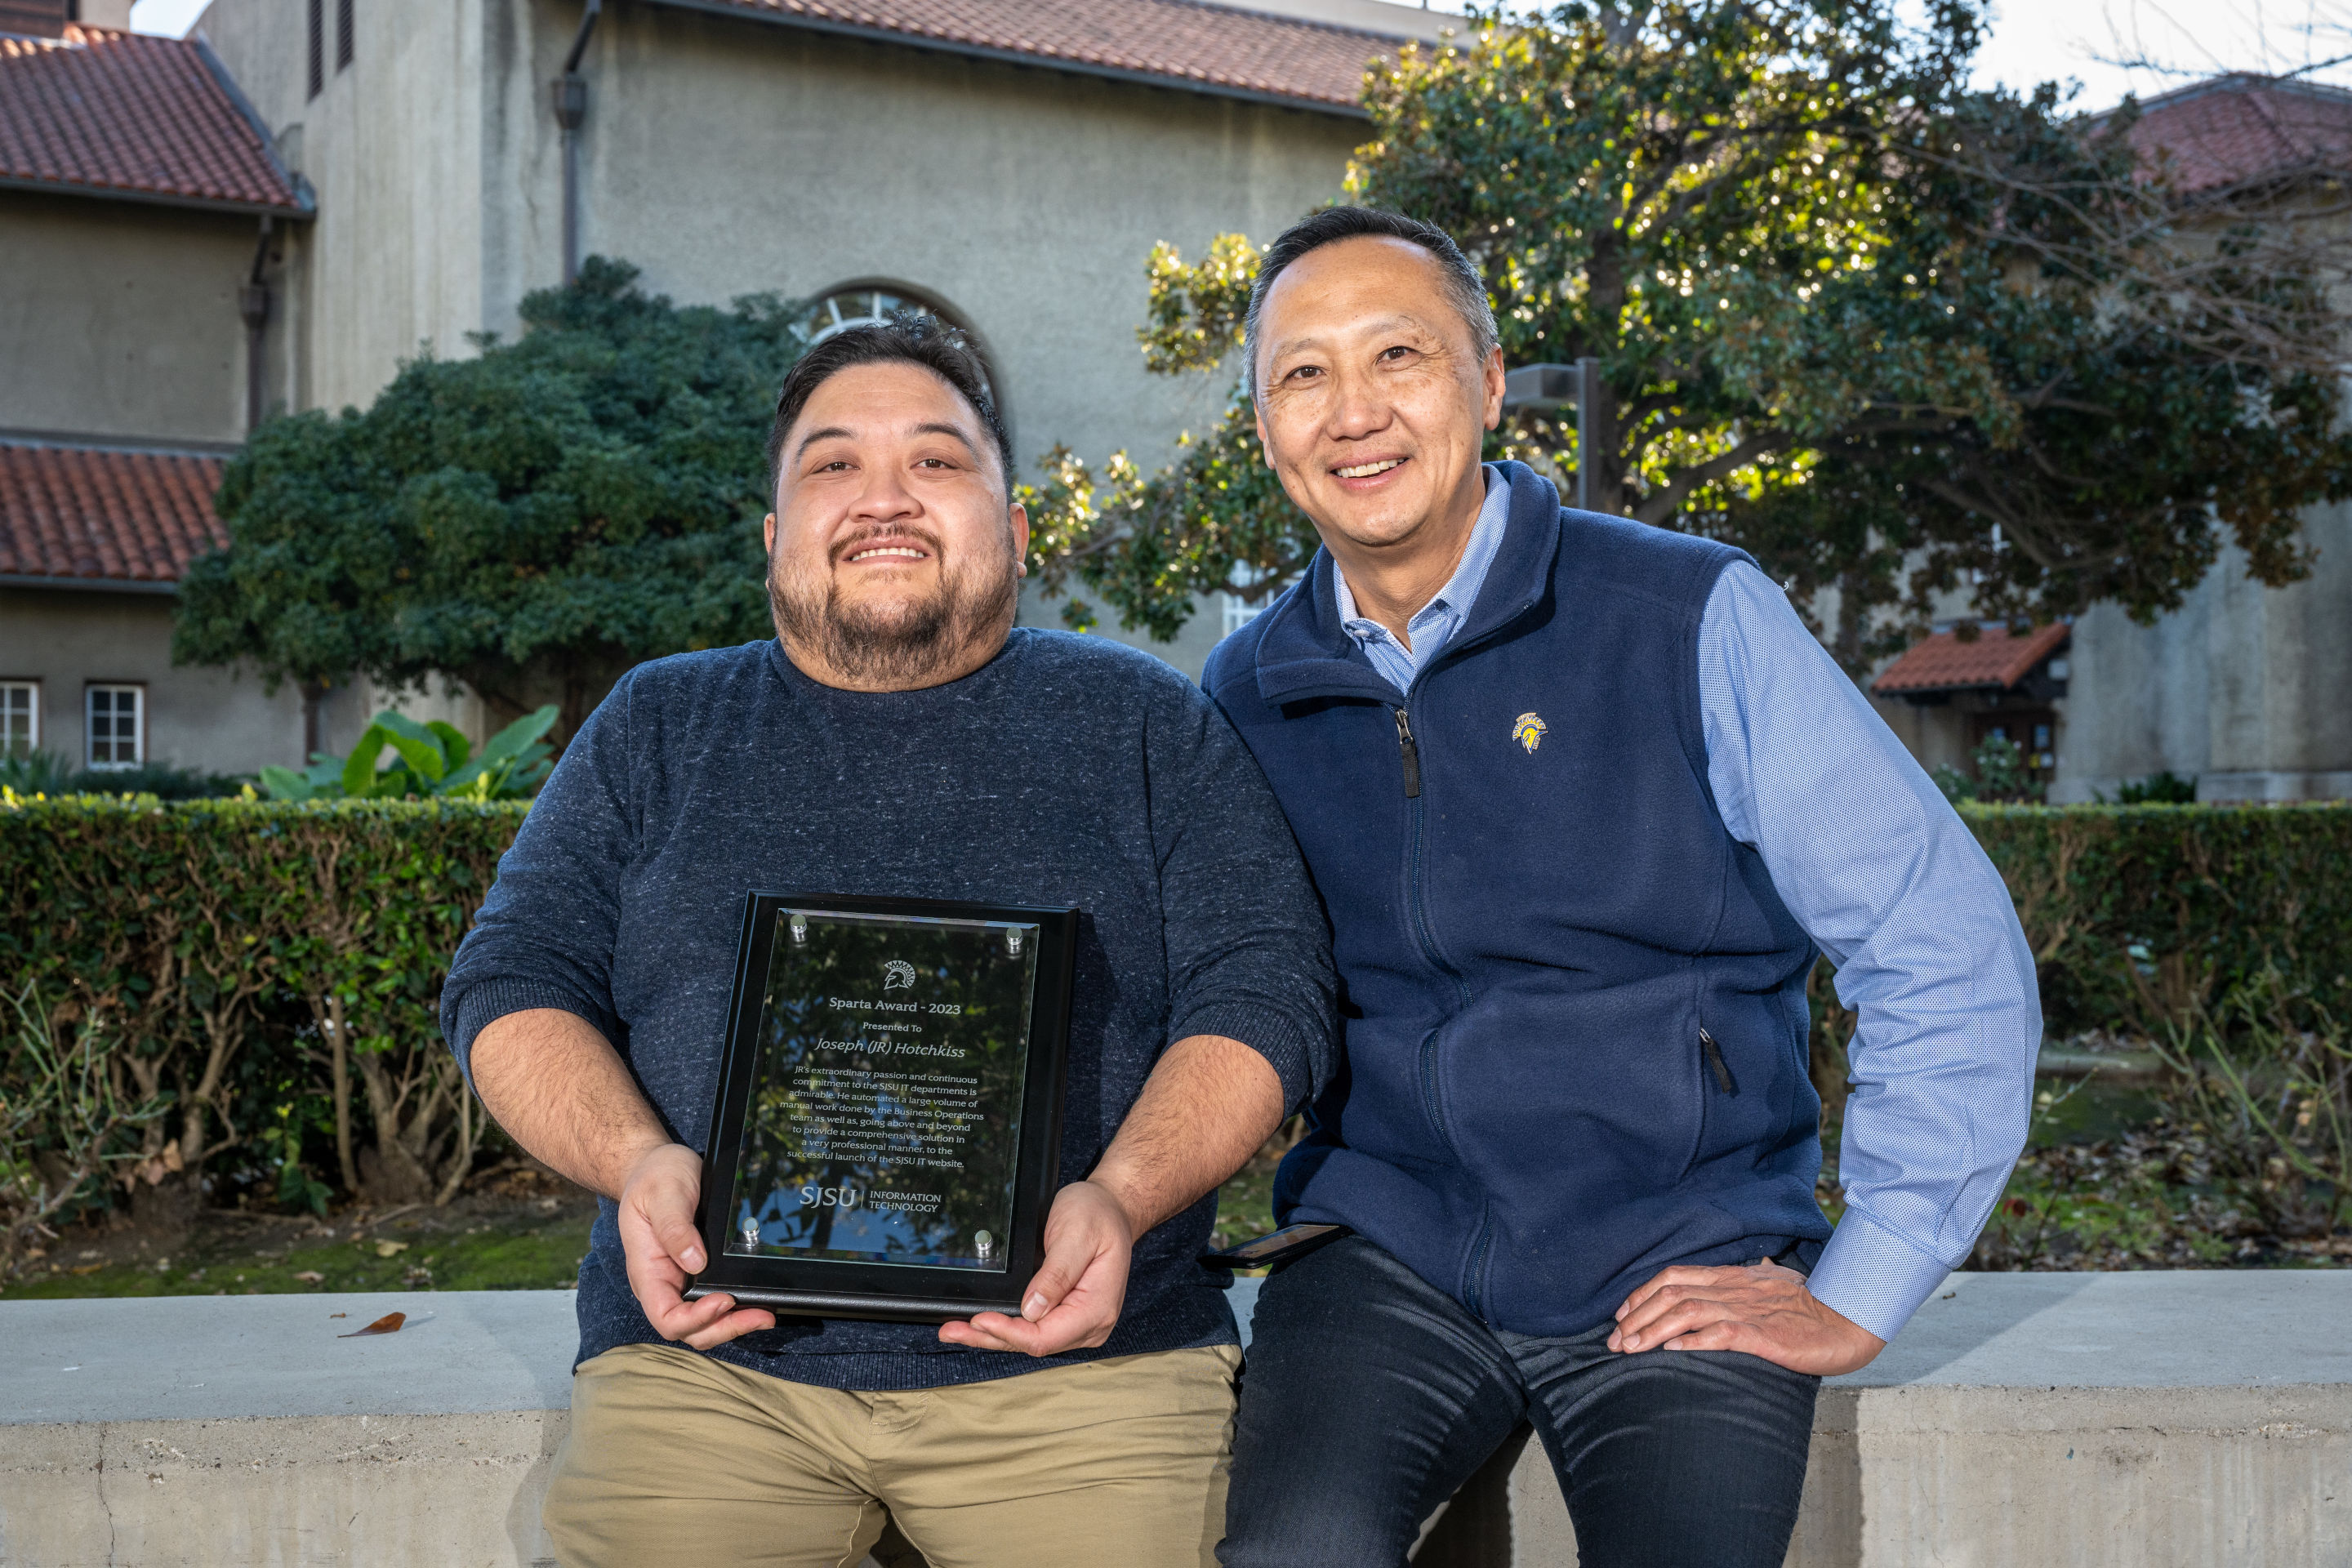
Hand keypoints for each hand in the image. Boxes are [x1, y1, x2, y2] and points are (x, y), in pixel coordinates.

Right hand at [617, 1142, 775, 1349]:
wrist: (656, 1166)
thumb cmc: (654, 1178)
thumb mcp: (662, 1193)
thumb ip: (674, 1227)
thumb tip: (695, 1261)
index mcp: (647, 1271)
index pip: (665, 1317)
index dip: (695, 1319)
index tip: (724, 1299)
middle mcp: (663, 1284)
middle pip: (690, 1330)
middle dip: (725, 1328)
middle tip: (761, 1315)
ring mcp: (681, 1282)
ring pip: (706, 1323)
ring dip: (735, 1324)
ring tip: (766, 1314)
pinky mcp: (699, 1274)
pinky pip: (716, 1302)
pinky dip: (738, 1308)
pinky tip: (759, 1301)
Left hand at [937, 1180, 1133, 1356]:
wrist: (1110, 1208)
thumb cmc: (1097, 1216)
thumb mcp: (1077, 1235)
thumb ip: (1057, 1274)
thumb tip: (1031, 1309)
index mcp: (1097, 1308)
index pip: (1045, 1336)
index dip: (1008, 1332)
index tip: (979, 1319)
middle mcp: (1090, 1324)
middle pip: (1033, 1344)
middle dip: (990, 1337)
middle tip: (951, 1330)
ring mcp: (1079, 1323)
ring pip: (1029, 1340)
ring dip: (992, 1336)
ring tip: (955, 1330)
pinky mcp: (1066, 1316)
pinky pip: (1033, 1329)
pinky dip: (1005, 1327)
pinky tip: (981, 1324)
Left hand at [1608, 1260, 1885, 1375]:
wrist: (1850, 1319)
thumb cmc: (1813, 1304)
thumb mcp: (1777, 1281)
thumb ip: (1756, 1275)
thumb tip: (1755, 1263)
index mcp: (1733, 1277)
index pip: (1674, 1277)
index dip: (1642, 1294)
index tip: (1621, 1315)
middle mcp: (1733, 1289)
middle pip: (1671, 1294)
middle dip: (1636, 1316)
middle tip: (1614, 1341)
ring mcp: (1747, 1310)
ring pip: (1687, 1311)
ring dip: (1652, 1330)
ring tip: (1630, 1348)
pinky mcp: (1764, 1335)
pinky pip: (1721, 1334)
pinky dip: (1692, 1341)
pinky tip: (1672, 1352)